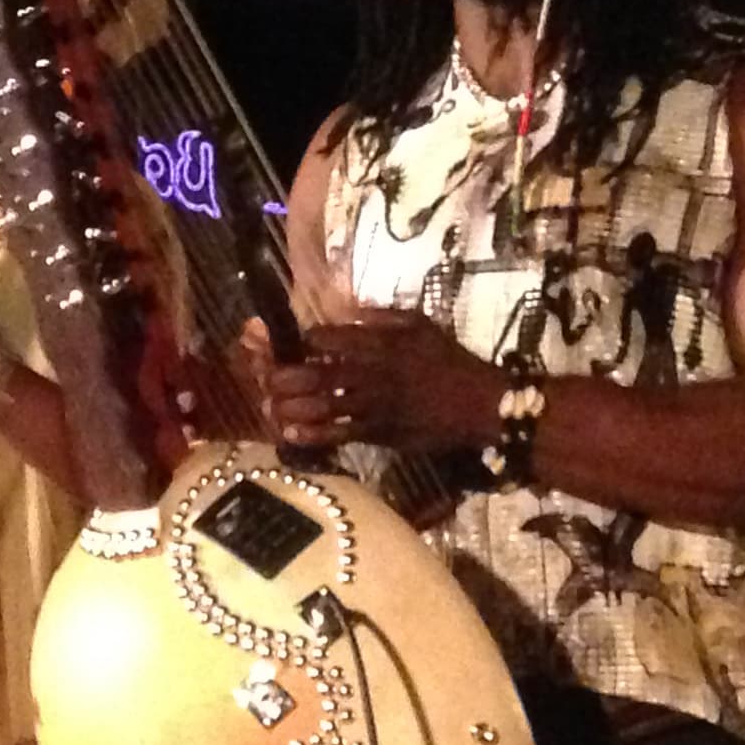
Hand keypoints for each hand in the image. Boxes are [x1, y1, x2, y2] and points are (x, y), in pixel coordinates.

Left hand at [262, 307, 505, 454]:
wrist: (478, 404)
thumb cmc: (450, 361)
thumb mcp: (421, 325)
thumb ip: (383, 316)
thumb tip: (351, 310)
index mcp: (379, 344)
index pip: (329, 339)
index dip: (307, 341)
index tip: (296, 343)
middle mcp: (371, 374)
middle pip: (315, 374)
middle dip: (285, 375)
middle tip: (266, 376)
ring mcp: (372, 406)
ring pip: (321, 406)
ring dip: (291, 406)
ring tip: (270, 404)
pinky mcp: (378, 433)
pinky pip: (339, 434)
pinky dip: (313, 434)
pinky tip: (291, 432)